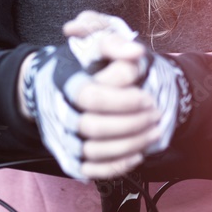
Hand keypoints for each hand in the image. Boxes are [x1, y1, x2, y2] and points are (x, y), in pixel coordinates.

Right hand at [63, 11, 162, 178]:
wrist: (55, 83)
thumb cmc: (82, 61)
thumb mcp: (96, 41)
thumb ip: (115, 43)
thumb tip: (134, 52)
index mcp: (63, 81)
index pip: (90, 97)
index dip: (123, 101)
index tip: (147, 97)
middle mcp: (58, 111)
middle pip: (94, 127)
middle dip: (132, 123)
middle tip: (155, 114)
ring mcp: (61, 136)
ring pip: (94, 151)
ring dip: (131, 144)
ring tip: (154, 131)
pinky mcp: (68, 156)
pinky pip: (91, 170)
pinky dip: (117, 166)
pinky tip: (138, 153)